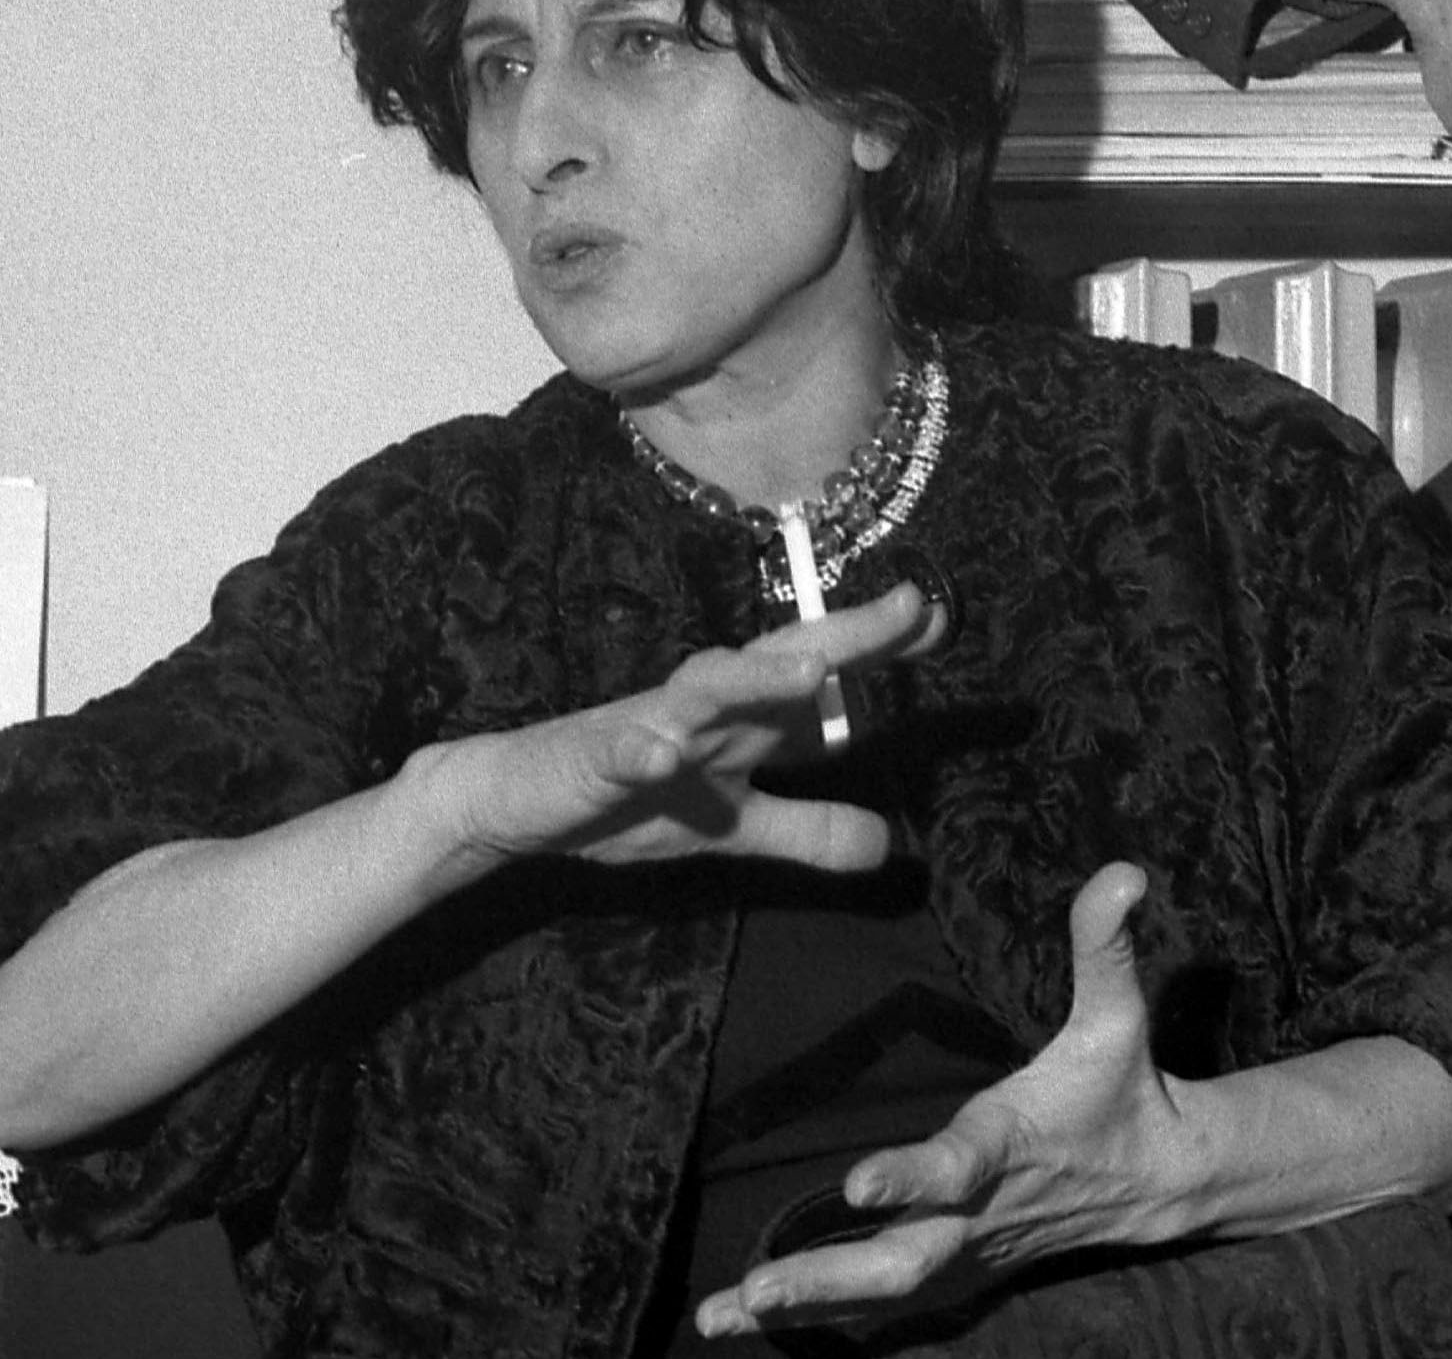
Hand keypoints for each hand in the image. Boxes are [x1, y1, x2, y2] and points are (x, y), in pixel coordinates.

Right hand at [424, 585, 945, 875]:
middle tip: (909, 605)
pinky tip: (661, 753)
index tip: (939, 619)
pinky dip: (640, 749)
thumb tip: (887, 847)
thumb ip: (806, 832)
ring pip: (705, 691)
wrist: (512, 804)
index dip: (877, 651)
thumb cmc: (627, 802)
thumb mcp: (732, 830)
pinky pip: (618, 752)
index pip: (819, 679)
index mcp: (741, 722)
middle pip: (779, 661)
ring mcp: (647, 727)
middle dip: (844, 633)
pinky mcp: (591, 759)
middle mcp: (704, 709)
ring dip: (755, 677)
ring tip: (809, 669)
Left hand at [696, 861, 1194, 1336]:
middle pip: (904, 1260)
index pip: (959, 1166)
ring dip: (805, 1308)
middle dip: (827, 1278)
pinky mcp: (960, 1272)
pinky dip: (821, 1319)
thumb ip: (1101, 943)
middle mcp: (981, 1210)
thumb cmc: (1123, 1088)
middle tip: (753, 1291)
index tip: (858, 1185)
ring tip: (721, 1317)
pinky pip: (885, 1306)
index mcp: (1007, 1142)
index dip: (912, 1178)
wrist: (1158, 1181)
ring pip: (884, 1294)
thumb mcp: (1116, 1012)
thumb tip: (1121, 870)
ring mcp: (969, 1252)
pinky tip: (751, 1325)